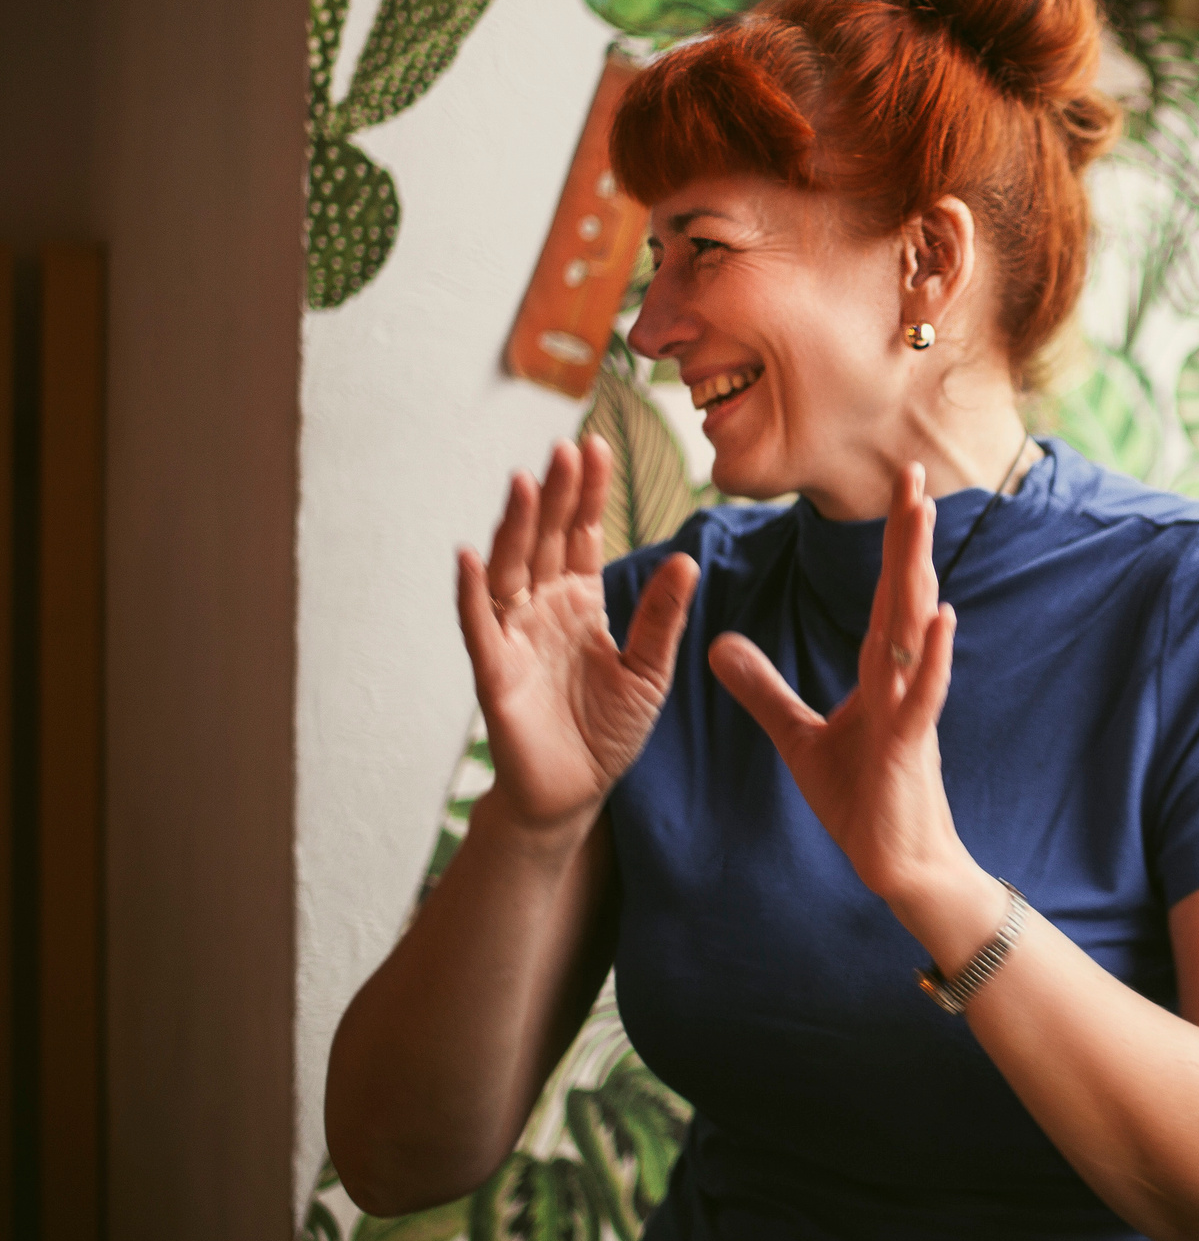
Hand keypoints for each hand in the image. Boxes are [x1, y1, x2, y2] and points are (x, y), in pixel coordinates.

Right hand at [457, 438, 697, 835]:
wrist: (575, 793)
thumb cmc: (607, 730)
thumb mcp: (649, 671)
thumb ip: (661, 617)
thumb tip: (685, 559)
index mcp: (581, 602)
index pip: (584, 536)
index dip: (589, 494)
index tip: (596, 447)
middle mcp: (543, 609)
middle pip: (548, 541)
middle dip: (557, 495)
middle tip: (566, 448)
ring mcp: (515, 636)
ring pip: (511, 570)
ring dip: (516, 528)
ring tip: (526, 483)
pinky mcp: (495, 672)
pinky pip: (479, 626)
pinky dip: (472, 592)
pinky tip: (471, 557)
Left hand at [710, 463, 977, 916]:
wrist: (897, 862)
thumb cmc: (862, 800)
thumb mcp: (799, 737)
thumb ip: (763, 688)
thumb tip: (717, 644)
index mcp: (878, 670)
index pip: (885, 591)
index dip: (890, 539)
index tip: (900, 485)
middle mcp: (900, 677)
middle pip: (905, 590)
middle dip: (908, 532)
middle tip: (916, 470)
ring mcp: (910, 706)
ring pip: (914, 626)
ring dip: (919, 570)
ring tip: (924, 517)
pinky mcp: (909, 743)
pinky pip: (922, 692)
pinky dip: (930, 655)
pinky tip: (940, 617)